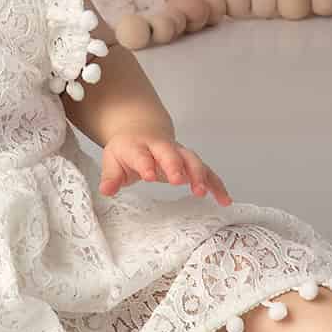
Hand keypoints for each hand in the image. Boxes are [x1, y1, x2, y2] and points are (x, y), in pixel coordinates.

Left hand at [98, 134, 231, 205]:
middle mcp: (162, 148)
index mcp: (139, 147)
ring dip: (199, 175)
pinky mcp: (192, 163)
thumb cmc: (127, 151)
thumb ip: (110, 177)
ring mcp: (179, 153)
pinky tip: (225, 199)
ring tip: (202, 192)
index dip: (146, 164)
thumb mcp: (112, 161)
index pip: (142, 155)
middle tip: (179, 180)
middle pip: (171, 154)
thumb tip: (106, 190)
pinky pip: (207, 172)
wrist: (142, 131)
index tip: (149, 176)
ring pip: (192, 160)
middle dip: (176, 166)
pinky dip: (217, 185)